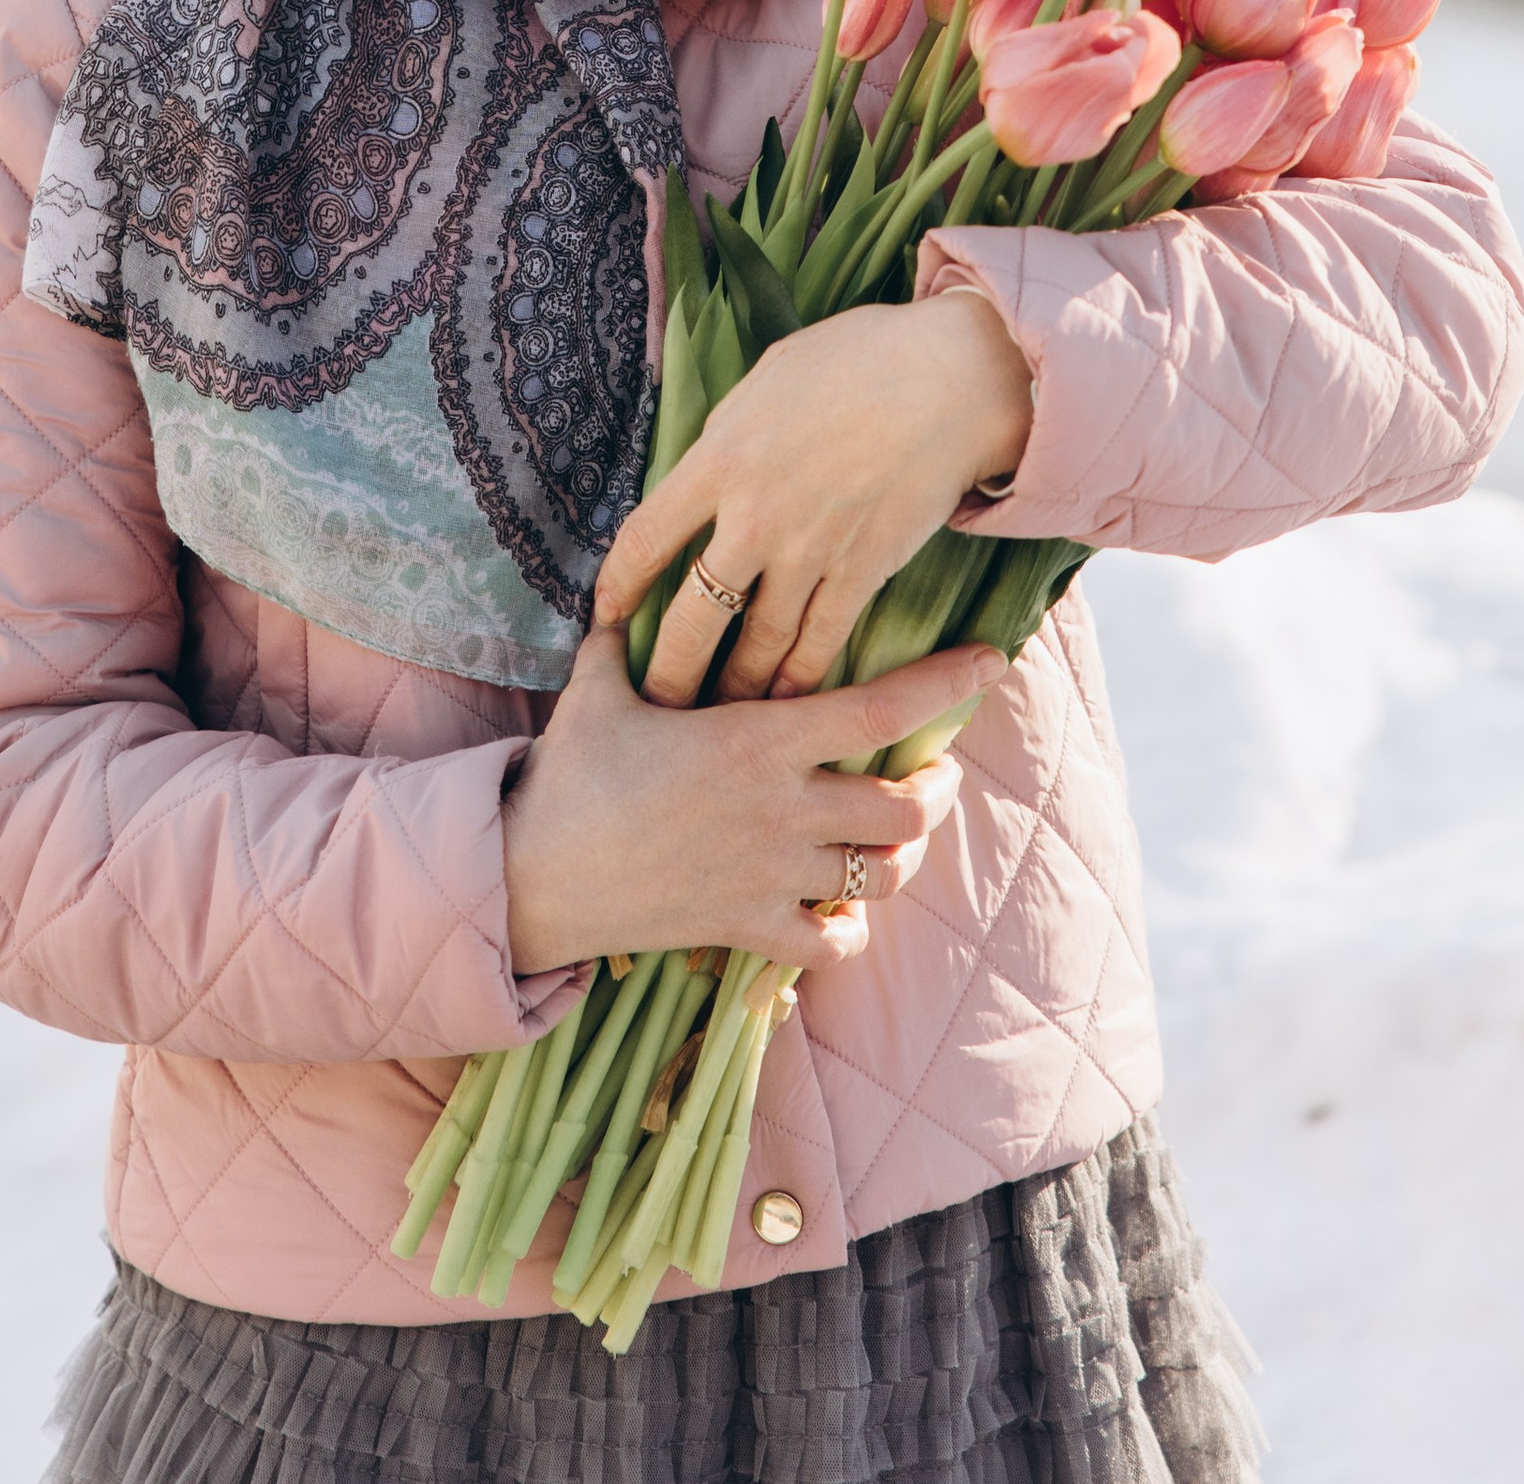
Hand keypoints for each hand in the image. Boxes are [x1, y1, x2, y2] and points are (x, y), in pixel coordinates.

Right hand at [501, 628, 987, 975]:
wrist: (533, 875)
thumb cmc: (569, 773)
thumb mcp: (599, 686)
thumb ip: (627, 633)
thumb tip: (626, 580)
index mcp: (756, 738)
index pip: (879, 708)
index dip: (945, 685)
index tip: (990, 662)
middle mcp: (781, 809)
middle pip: (906, 806)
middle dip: (936, 787)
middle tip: (935, 771)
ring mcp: (771, 875)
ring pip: (883, 873)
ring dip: (902, 853)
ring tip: (899, 832)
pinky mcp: (749, 928)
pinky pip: (832, 943)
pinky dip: (847, 929)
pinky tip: (840, 908)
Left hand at [592, 288, 1032, 706]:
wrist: (950, 378)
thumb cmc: (858, 359)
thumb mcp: (767, 378)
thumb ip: (730, 433)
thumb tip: (704, 463)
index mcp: (719, 457)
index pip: (644, 539)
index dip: (616, 588)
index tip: (605, 617)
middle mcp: (754, 515)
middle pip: (691, 618)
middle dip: (667, 672)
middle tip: (653, 704)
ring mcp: (810, 551)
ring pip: (756, 646)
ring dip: (733, 690)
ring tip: (712, 722)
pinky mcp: (863, 573)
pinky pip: (819, 644)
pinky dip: (798, 682)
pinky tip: (783, 707)